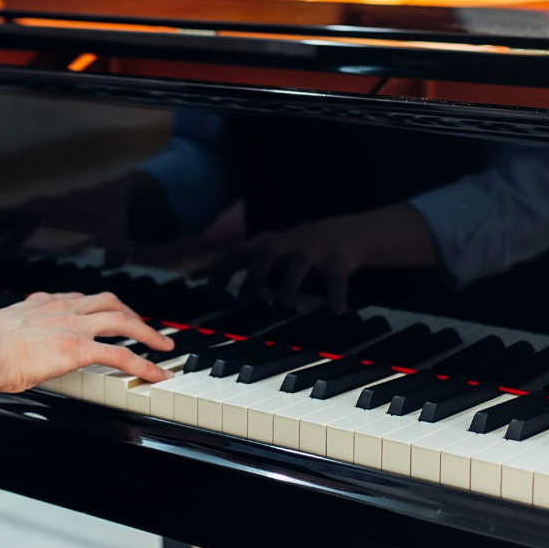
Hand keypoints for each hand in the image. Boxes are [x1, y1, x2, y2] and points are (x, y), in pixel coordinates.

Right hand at [0, 173, 169, 267]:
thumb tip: (114, 260)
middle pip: (0, 216)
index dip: (4, 237)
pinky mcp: (36, 210)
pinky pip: (6, 219)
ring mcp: (35, 206)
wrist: (115, 199)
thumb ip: (116, 249)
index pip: (19, 219)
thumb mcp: (116, 234)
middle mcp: (38, 205)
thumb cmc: (113, 218)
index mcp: (51, 210)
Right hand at [0, 291, 175, 412]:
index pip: (77, 298)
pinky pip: (122, 355)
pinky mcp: (78, 348)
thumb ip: (2, 335)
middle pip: (108, 302)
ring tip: (163, 345)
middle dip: (130, 312)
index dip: (96, 305)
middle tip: (144, 326)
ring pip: (122, 321)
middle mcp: (61, 309)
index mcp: (41, 305)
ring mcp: (72, 326)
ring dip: (147, 332)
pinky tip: (156, 375)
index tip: (105, 311)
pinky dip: (144, 364)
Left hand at [200, 204, 439, 312]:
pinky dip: (335, 299)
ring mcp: (315, 250)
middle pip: (265, 255)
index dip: (217, 268)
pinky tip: (334, 315)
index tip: (197, 286)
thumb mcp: (272, 249)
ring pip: (298, 264)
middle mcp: (289, 243)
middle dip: (253, 278)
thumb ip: (242, 261)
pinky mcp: (340, 260)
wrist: (351, 232)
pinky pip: (336, 281)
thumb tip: (203, 277)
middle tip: (244, 304)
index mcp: (270, 242)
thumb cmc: (301, 246)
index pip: (236, 252)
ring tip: (283, 306)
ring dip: (289, 285)